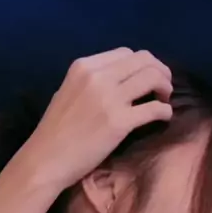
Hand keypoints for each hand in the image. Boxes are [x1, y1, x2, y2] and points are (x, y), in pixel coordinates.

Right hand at [16, 47, 172, 190]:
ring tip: (163, 100)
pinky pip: (155, 108)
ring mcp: (109, 98)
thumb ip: (92, 80)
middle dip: (160, 71)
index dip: (142, 64)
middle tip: (163, 87)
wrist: (46, 159)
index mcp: (84, 66)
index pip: (126, 53)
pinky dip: (165, 111)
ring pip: (153, 78)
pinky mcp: (120, 121)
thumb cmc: (56, 130)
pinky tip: (163, 117)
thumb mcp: (69, 91)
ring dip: (165, 87)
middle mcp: (98, 76)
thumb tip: (121, 79)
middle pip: (144, 60)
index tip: (146, 78)